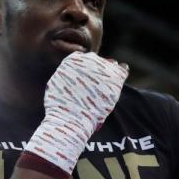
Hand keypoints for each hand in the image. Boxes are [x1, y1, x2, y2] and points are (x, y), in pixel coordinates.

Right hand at [26, 52, 128, 173]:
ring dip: (109, 73)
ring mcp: (104, 67)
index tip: (85, 82)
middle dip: (98, 71)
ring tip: (106, 87)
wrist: (71, 119)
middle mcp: (89, 59)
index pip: (83, 59)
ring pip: (110, 65)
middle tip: (97, 87)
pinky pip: (123, 69)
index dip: (85, 70)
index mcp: (72, 59)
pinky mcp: (116, 77)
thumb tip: (67, 74)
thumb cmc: (59, 107)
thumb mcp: (55, 85)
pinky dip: (121, 74)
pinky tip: (117, 83)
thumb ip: (64, 75)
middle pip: (97, 61)